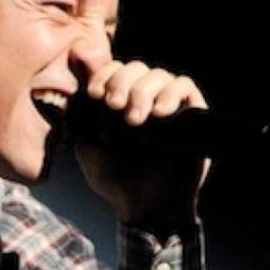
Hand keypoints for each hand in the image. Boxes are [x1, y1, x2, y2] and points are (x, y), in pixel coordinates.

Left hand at [74, 60, 212, 231]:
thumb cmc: (114, 178)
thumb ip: (82, 106)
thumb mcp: (87, 140)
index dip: (103, 74)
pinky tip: (159, 114)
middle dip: (121, 82)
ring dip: (143, 92)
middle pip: (136, 67)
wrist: (143, 207)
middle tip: (113, 106)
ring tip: (134, 120)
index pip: (114, 69)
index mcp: (120, 101)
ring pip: (159, 75)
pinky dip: (170, 94)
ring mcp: (169, 105)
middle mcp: (144, 99)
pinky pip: (185, 87)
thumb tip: (77, 63)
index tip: (94, 94)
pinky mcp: (193, 114)